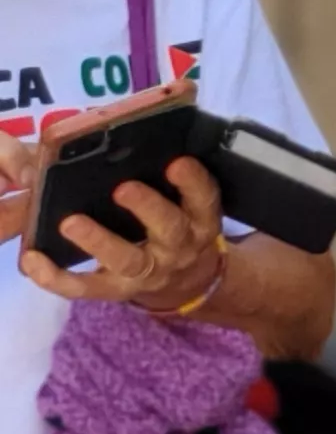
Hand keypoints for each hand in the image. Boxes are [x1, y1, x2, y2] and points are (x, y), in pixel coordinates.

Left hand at [23, 155, 228, 316]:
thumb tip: (127, 144)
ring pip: (126, 259)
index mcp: (199, 220)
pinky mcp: (117, 290)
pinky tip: (34, 260)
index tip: (177, 162)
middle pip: (169, 228)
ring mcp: (149, 272)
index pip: (204, 199)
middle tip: (122, 188)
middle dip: (147, 207)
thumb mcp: (187, 206)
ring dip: (98, 241)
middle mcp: (179, 247)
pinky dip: (57, 277)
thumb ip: (168, 181)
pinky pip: (85, 287)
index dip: (193, 182)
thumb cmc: (177, 226)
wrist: (185, 282)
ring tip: (71, 223)